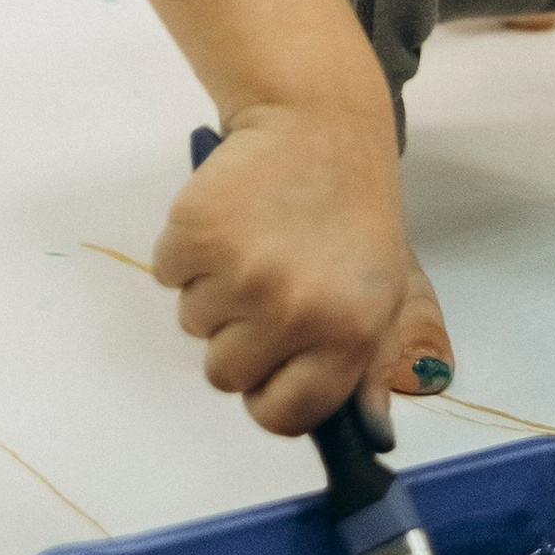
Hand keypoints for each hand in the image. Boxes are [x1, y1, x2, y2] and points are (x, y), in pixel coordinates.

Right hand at [153, 97, 410, 437]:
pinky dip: (186, 253)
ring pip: (192, 324)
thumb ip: (372, 365)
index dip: (269, 392)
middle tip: (268, 282)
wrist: (320, 120)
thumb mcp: (386, 290)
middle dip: (237, 337)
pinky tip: (229, 219)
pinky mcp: (196, 233)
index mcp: (350, 333)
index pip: (283, 416)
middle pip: (224, 375)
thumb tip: (371, 434)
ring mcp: (243, 273)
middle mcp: (296, 312)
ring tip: (255, 240)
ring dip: (212, 290)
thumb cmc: (356, 211)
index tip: (272, 364)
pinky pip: (167, 275)